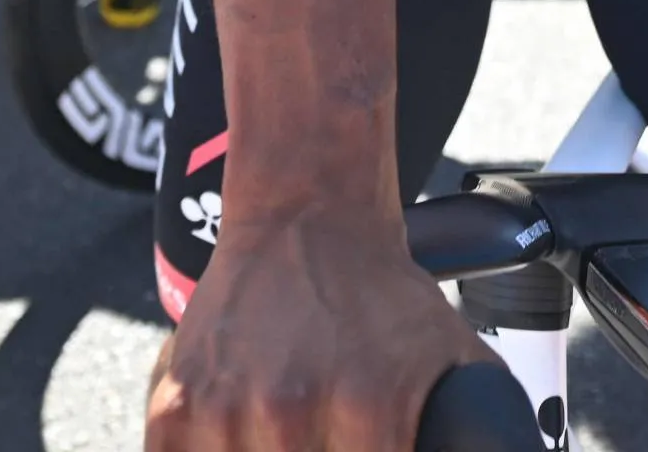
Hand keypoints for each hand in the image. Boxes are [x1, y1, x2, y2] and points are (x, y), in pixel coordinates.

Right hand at [146, 209, 485, 451]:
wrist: (309, 217)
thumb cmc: (382, 298)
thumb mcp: (459, 362)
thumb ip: (473, 434)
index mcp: (367, 408)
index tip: (364, 443)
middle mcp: (290, 410)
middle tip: (327, 434)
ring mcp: (225, 410)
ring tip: (290, 433)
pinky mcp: (174, 407)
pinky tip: (241, 436)